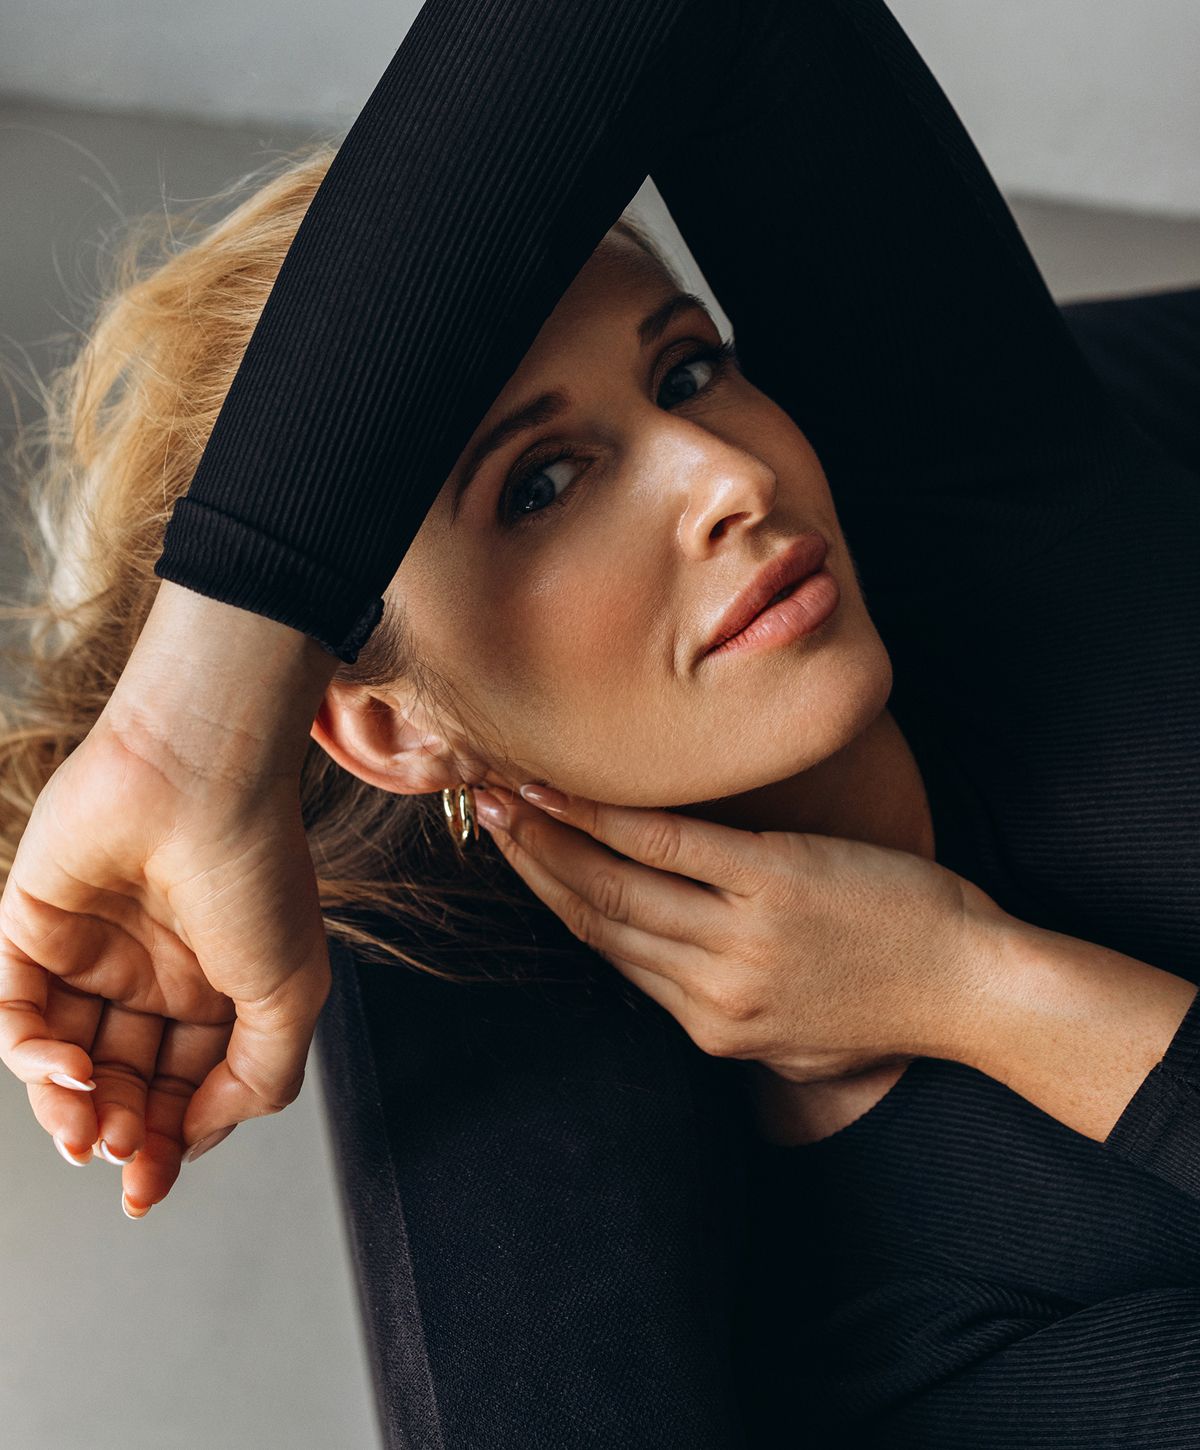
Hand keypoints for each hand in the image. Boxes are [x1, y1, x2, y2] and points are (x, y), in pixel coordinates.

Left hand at [0, 583, 336, 1214]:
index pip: (183, 1089)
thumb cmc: (256, 870)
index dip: (169, 1142)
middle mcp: (154, 977)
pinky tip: (64, 1067)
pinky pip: (14, 1010)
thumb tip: (202, 1130)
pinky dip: (30, 1054)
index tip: (152, 1186)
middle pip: (123, 1082)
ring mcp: (93, 954)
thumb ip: (262, 1076)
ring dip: (70, 1106)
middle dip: (122, 1131)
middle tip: (124, 1159)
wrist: (200, 776)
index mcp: (219, 993)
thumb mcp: (292, 993)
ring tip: (88, 1127)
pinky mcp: (32, 927)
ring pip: (64, 1059)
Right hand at [472, 782, 1013, 1081]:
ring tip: (505, 791)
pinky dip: (609, 816)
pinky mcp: (773, 884)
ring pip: (614, 884)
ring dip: (549, 834)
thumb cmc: (894, 1008)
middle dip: (530, 862)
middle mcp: (710, 989)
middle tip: (482, 812)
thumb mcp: (797, 1048)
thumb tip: (680, 982)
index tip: (521, 857)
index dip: (554, 901)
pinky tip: (569, 788)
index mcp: (712, 1026)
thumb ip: (729, 1017)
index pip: (611, 955)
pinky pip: (670, 846)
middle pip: (594, 918)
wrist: (975, 991)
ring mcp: (739, 936)